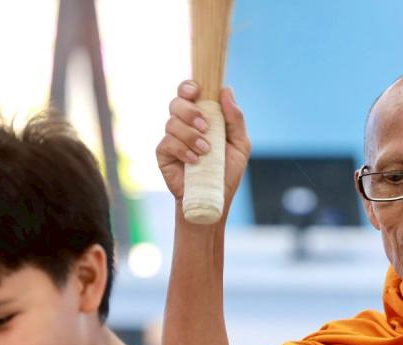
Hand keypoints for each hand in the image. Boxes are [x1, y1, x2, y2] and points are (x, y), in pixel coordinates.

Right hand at [156, 80, 250, 210]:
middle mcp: (184, 125)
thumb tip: (226, 90)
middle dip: (189, 111)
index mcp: (201, 117)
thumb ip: (236, 119)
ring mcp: (172, 139)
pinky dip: (183, 150)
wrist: (214, 199)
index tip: (196, 91)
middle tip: (204, 126)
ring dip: (190, 135)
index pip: (188, 93)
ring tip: (205, 150)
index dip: (188, 87)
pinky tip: (194, 160)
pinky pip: (167, 143)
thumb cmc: (226, 172)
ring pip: (171, 123)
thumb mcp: (239, 145)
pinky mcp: (163, 154)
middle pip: (176, 103)